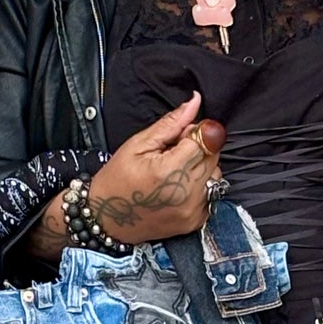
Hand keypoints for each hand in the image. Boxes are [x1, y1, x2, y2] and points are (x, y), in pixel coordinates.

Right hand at [89, 91, 225, 244]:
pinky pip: (211, 194)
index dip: (194, 133)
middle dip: (198, 149)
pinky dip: (199, 187)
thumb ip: (171, 123)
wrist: (107, 219)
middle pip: (213, 156)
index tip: (179, 137)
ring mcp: (192, 210)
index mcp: (170, 171)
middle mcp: (186, 193)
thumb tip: (195, 102)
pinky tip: (178, 188)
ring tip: (175, 172)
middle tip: (172, 155)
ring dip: (200, 168)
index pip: (206, 139)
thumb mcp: (138, 144)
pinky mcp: (195, 222)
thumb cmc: (117, 179)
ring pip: (215, 174)